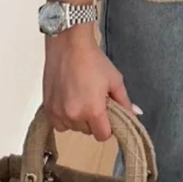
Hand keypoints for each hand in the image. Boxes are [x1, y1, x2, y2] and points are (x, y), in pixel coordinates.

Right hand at [43, 25, 139, 141]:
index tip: (107, 114)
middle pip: (88, 132)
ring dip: (78, 119)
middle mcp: (74, 116)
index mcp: (94, 111)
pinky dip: (64, 117)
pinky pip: (58, 123)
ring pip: (73, 128)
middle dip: (93, 120)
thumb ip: (125, 101)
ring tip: (81, 97)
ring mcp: (58, 113)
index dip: (108, 126)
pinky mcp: (47, 108)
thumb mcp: (115, 80)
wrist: (69, 45)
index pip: (103, 136)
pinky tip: (69, 100)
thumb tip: (135, 115)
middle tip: (94, 100)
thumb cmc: (93, 60)